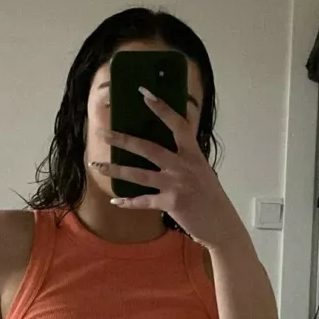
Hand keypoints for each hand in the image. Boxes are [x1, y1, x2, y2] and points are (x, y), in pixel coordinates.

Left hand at [90, 87, 243, 251]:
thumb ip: (185, 157)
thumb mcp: (202, 170)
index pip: (178, 124)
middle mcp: (184, 166)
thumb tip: (167, 146)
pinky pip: (144, 201)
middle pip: (148, 148)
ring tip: (97, 165)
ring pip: (139, 174)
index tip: (144, 93)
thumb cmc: (211, 197)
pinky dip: (129, 202)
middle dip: (122, 139)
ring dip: (116, 169)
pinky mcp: (171, 204)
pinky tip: (116, 202)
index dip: (161, 108)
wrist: (222, 224)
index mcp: (193, 154)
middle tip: (101, 132)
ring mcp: (177, 185)